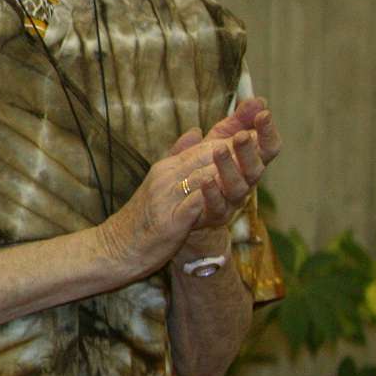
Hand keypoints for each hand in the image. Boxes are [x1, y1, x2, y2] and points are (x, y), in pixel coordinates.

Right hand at [99, 133, 243, 277]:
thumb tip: (195, 131)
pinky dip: (208, 195)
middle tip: (260, 136)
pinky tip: (224, 188)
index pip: (202, 148)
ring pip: (200, 176)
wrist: (115, 248)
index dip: (229, 137)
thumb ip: (177, 157)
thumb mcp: (158, 182)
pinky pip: (191, 205)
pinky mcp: (168, 222)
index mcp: (166, 169)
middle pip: (204, 157)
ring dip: (226, 166)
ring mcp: (165, 199)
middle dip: (234, 146)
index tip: (255, 128)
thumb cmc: (140, 219)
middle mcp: (165, 179)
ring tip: (250, 158)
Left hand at [164, 95, 279, 240]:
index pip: (267, 148)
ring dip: (230, 168)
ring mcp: (232, 200)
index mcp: (249, 163)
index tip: (264, 114)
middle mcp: (246, 182)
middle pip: (256, 168)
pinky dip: (212, 193)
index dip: (268, 132)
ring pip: (238, 187)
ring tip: (218, 150)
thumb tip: (257, 100)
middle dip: (250, 151)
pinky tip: (205, 179)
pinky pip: (217, 206)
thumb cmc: (206, 166)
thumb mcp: (217, 140)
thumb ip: (236, 122)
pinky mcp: (214, 215)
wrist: (183, 204)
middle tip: (241, 135)